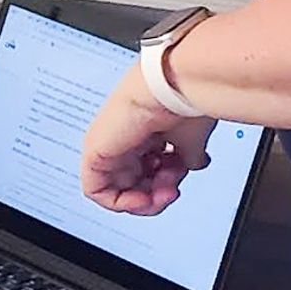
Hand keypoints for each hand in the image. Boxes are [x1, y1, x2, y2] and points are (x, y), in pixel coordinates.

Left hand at [80, 64, 216, 215]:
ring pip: (120, 190)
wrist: (170, 87)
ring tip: (166, 185)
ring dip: (148, 199)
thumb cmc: (181, 103)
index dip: (166, 184)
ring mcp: (109, 145)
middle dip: (159, 194)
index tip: (180, 181)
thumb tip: (194, 164)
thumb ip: (188, 156)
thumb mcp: (189, 140)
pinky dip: (121, 202)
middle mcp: (123, 138)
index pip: (149, 172)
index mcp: (142, 133)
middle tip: (173, 189)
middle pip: (136, 184)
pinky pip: (97, 191)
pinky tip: (143, 198)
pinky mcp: (95, 151)